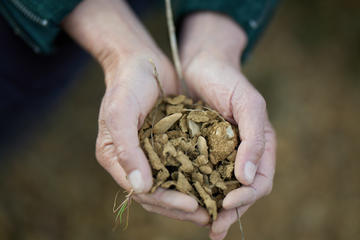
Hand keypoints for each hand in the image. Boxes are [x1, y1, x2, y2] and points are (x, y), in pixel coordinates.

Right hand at [63, 0, 208, 225]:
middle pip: (157, 194)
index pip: (141, 191)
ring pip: (171, 184)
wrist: (141, 61)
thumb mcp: (120, 113)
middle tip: (208, 214)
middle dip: (181, 206)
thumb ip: (126, 150)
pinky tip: (214, 181)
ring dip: (191, 196)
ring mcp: (149, 153)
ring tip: (214, 205)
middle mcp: (132, 160)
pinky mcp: (166, 143)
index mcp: (116, 159)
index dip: (167, 202)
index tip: (192, 206)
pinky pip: (180, 166)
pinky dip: (194, 176)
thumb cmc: (126, 84)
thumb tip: (141, 187)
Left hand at [180, 12, 276, 238]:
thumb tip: (248, 180)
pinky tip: (184, 198)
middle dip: (229, 213)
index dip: (246, 199)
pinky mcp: (198, 148)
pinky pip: (198, 174)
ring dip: (211, 207)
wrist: (201, 63)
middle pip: (239, 192)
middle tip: (213, 229)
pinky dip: (194, 189)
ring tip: (199, 221)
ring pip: (218, 187)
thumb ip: (255, 140)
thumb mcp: (248, 105)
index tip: (225, 205)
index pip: (260, 183)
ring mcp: (219, 153)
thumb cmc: (228, 80)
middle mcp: (240, 154)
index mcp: (259, 146)